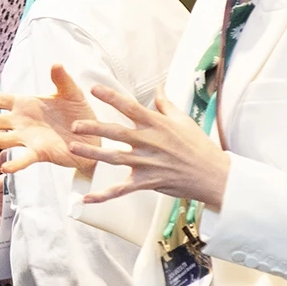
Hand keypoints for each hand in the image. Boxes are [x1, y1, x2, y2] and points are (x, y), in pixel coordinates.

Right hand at [0, 64, 98, 173]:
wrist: (93, 137)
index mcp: (25, 105)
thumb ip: (62, 80)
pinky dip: (15, 163)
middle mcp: (21, 122)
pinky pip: (24, 158)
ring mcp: (28, 138)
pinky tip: (5, 167)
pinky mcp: (40, 152)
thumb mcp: (71, 92)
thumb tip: (56, 64)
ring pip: (1, 139)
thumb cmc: (79, 114)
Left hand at [68, 85, 229, 208]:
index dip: (111, 97)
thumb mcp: (183, 120)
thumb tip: (158, 87)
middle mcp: (149, 142)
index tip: (94, 88)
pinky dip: (103, 195)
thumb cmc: (199, 146)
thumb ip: (165, 104)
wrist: (213, 175)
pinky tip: (87, 198)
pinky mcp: (147, 182)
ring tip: (73, 148)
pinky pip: (122, 190)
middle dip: (94, 128)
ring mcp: (147, 163)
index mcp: (157, 125)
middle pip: (117, 133)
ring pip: (114, 158)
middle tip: (75, 125)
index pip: (130, 107)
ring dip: (92, 153)